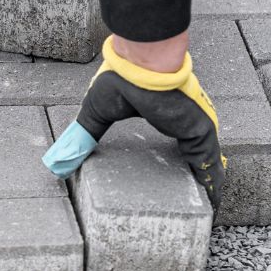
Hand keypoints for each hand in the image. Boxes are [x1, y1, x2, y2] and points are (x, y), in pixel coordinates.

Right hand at [43, 37, 225, 206]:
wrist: (139, 63)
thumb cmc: (121, 77)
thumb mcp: (95, 116)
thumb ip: (82, 140)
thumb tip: (59, 165)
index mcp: (164, 113)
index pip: (175, 141)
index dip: (176, 160)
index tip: (173, 179)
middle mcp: (184, 120)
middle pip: (195, 155)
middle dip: (196, 178)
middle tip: (193, 202)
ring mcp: (195, 126)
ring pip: (206, 163)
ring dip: (207, 185)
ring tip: (205, 207)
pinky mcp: (201, 132)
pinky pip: (210, 165)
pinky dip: (212, 184)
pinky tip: (212, 202)